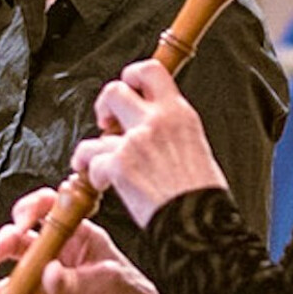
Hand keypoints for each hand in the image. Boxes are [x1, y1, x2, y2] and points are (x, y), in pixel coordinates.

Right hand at [0, 188, 164, 293]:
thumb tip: (49, 274)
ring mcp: (50, 283)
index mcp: (81, 237)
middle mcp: (61, 256)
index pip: (50, 210)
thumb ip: (78, 279)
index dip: (30, 210)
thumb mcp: (112, 284)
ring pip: (13, 277)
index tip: (18, 223)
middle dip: (0, 246)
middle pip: (21, 242)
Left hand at [71, 58, 226, 226]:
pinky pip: (90, 161)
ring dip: (92, 151)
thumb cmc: (202, 195)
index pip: (151, 70)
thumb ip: (172, 130)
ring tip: (97, 164)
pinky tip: (103, 184)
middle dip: (104, 106)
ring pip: (95, 135)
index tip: (129, 88)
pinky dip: (92, 175)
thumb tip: (155, 130)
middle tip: (107, 124)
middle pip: (114, 90)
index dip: (132, 75)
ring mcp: (135, 142)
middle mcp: (156, 121)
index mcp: (179, 113)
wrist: (199, 223)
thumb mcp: (197, 147)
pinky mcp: (119, 166)